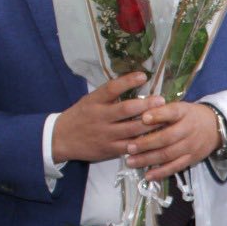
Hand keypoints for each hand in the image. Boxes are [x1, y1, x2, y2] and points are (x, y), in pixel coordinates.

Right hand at [51, 72, 165, 163]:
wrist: (61, 139)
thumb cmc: (80, 116)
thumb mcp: (90, 101)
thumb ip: (108, 95)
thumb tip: (134, 83)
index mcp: (94, 101)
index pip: (112, 88)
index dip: (128, 81)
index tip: (143, 76)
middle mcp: (100, 117)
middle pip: (127, 110)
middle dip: (147, 105)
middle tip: (162, 100)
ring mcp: (105, 134)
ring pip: (133, 129)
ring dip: (151, 123)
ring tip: (165, 118)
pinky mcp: (109, 149)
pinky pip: (131, 146)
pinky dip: (144, 141)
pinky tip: (156, 137)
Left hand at [123, 100, 220, 180]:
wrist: (215, 127)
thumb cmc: (190, 115)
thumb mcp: (179, 107)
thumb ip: (162, 110)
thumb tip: (140, 114)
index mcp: (184, 112)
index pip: (171, 113)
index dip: (158, 115)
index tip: (143, 117)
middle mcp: (188, 129)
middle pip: (166, 138)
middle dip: (146, 143)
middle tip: (129, 147)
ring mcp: (190, 146)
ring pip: (168, 154)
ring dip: (148, 159)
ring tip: (131, 162)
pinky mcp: (191, 159)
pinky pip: (175, 167)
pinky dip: (161, 172)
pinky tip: (148, 175)